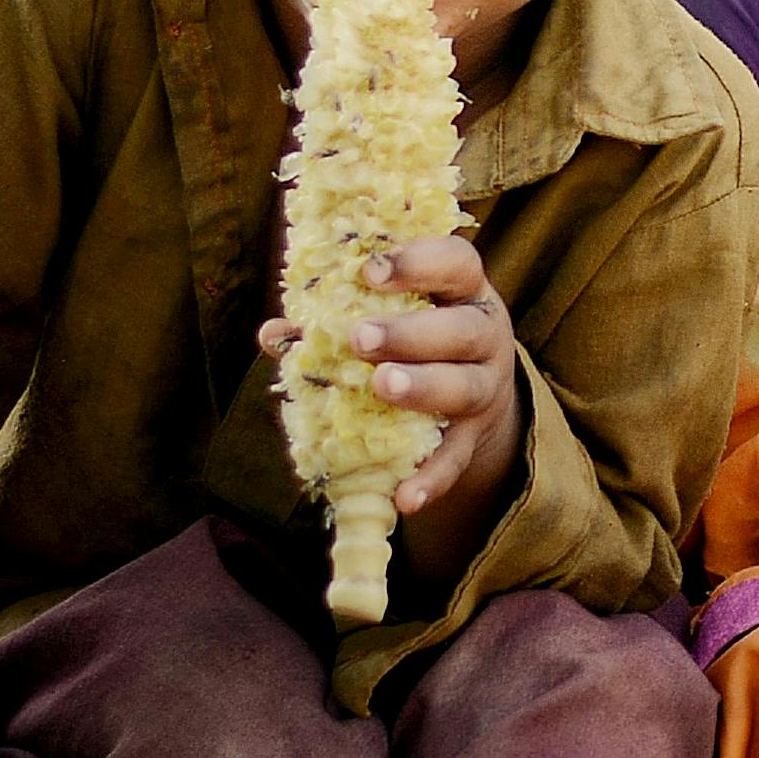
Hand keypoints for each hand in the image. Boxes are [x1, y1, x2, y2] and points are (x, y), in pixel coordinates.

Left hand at [258, 232, 525, 561]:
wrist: (474, 393)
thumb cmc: (416, 336)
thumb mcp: (392, 314)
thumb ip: (334, 318)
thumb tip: (274, 334)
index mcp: (462, 290)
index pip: (455, 263)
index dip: (418, 262)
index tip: (369, 271)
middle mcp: (483, 335)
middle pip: (462, 329)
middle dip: (411, 333)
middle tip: (360, 338)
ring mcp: (484, 387)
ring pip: (465, 388)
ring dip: (424, 388)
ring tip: (381, 387)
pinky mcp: (475, 437)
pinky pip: (456, 458)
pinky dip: (432, 478)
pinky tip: (404, 495)